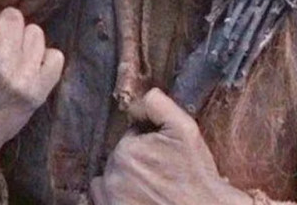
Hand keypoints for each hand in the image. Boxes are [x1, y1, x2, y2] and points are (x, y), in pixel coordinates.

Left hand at [90, 88, 251, 204]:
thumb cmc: (195, 174)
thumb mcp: (184, 128)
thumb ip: (157, 105)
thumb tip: (138, 102)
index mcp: (126, 150)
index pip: (131, 135)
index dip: (149, 141)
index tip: (164, 152)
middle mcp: (112, 176)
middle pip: (121, 155)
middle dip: (137, 158)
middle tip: (161, 169)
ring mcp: (110, 198)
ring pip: (110, 176)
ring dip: (124, 176)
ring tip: (149, 184)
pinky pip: (101, 197)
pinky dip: (114, 194)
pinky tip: (136, 195)